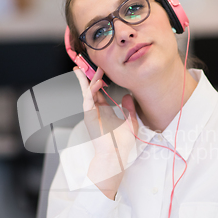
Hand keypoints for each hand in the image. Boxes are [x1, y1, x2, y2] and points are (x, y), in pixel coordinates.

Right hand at [74, 66, 137, 197]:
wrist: (116, 154)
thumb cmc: (122, 142)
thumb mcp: (130, 122)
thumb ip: (129, 108)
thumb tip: (127, 96)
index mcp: (104, 111)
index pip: (99, 92)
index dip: (99, 79)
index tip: (102, 69)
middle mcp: (96, 110)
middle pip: (90, 88)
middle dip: (91, 75)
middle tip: (94, 63)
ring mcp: (91, 113)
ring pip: (87, 92)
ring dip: (90, 79)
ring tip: (95, 69)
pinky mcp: (89, 116)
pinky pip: (88, 100)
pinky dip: (90, 90)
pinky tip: (96, 83)